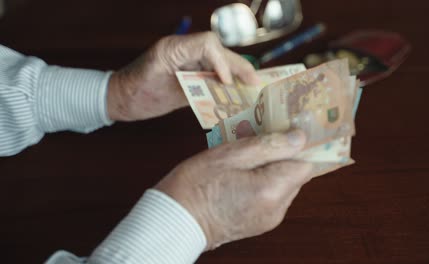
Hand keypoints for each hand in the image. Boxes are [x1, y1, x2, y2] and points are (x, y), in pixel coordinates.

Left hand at [107, 32, 259, 120]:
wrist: (121, 98)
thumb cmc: (134, 92)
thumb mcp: (161, 90)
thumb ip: (193, 88)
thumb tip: (222, 91)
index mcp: (174, 47)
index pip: (208, 44)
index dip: (222, 61)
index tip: (227, 82)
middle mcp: (183, 50)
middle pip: (219, 51)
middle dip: (238, 66)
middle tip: (255, 82)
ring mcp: (186, 60)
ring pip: (219, 62)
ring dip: (236, 74)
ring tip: (252, 87)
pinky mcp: (188, 73)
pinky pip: (212, 74)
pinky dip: (225, 83)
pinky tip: (236, 93)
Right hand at [155, 129, 318, 249]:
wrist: (175, 221)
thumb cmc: (196, 184)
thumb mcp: (230, 154)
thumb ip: (269, 145)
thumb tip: (300, 137)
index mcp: (271, 190)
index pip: (306, 163)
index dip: (300, 145)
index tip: (288, 130)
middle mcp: (277, 208)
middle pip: (296, 174)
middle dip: (282, 155)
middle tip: (260, 138)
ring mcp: (269, 219)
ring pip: (285, 185)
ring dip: (272, 168)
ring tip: (246, 157)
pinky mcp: (260, 223)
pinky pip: (272, 197)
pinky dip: (264, 182)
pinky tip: (242, 175)